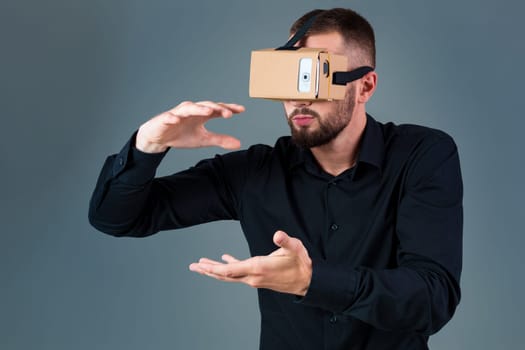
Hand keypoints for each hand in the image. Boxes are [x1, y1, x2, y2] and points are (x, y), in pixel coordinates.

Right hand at [136, 101, 244, 152]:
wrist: (159, 138)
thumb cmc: (182, 135)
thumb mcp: (203, 139)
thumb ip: (220, 140)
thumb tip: (239, 144)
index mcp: (202, 114)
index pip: (217, 109)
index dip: (229, 108)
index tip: (242, 110)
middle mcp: (192, 111)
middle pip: (206, 106)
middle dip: (217, 108)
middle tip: (229, 113)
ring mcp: (178, 114)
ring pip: (189, 108)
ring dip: (199, 108)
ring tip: (208, 111)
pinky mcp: (165, 119)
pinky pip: (169, 117)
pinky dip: (172, 117)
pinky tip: (176, 119)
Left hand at [189, 231, 311, 295]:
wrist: (308, 281)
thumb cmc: (301, 263)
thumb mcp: (295, 248)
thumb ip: (285, 241)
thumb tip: (278, 235)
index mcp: (258, 268)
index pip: (231, 270)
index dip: (215, 268)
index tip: (201, 266)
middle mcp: (253, 276)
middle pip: (225, 274)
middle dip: (208, 270)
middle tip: (192, 266)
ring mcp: (255, 278)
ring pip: (230, 275)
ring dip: (215, 269)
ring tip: (201, 264)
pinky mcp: (258, 277)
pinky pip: (239, 272)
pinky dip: (230, 265)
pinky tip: (225, 258)